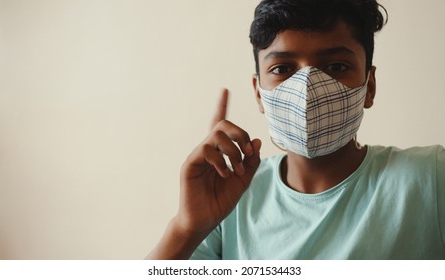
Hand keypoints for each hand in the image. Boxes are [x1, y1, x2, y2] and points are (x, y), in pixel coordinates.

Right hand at [175, 88, 261, 238]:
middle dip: (239, 134)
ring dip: (233, 150)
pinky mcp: (190, 164)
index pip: (219, 123)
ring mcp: (197, 155)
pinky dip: (220, 160)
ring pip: (216, 134)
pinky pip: (206, 150)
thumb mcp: (243, 181)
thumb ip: (250, 162)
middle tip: (246, 154)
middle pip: (222, 124)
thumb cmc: (220, 201)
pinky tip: (224, 174)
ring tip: (236, 169)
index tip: (224, 90)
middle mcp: (206, 150)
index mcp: (218, 152)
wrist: (204, 221)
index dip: (221, 105)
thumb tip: (255, 141)